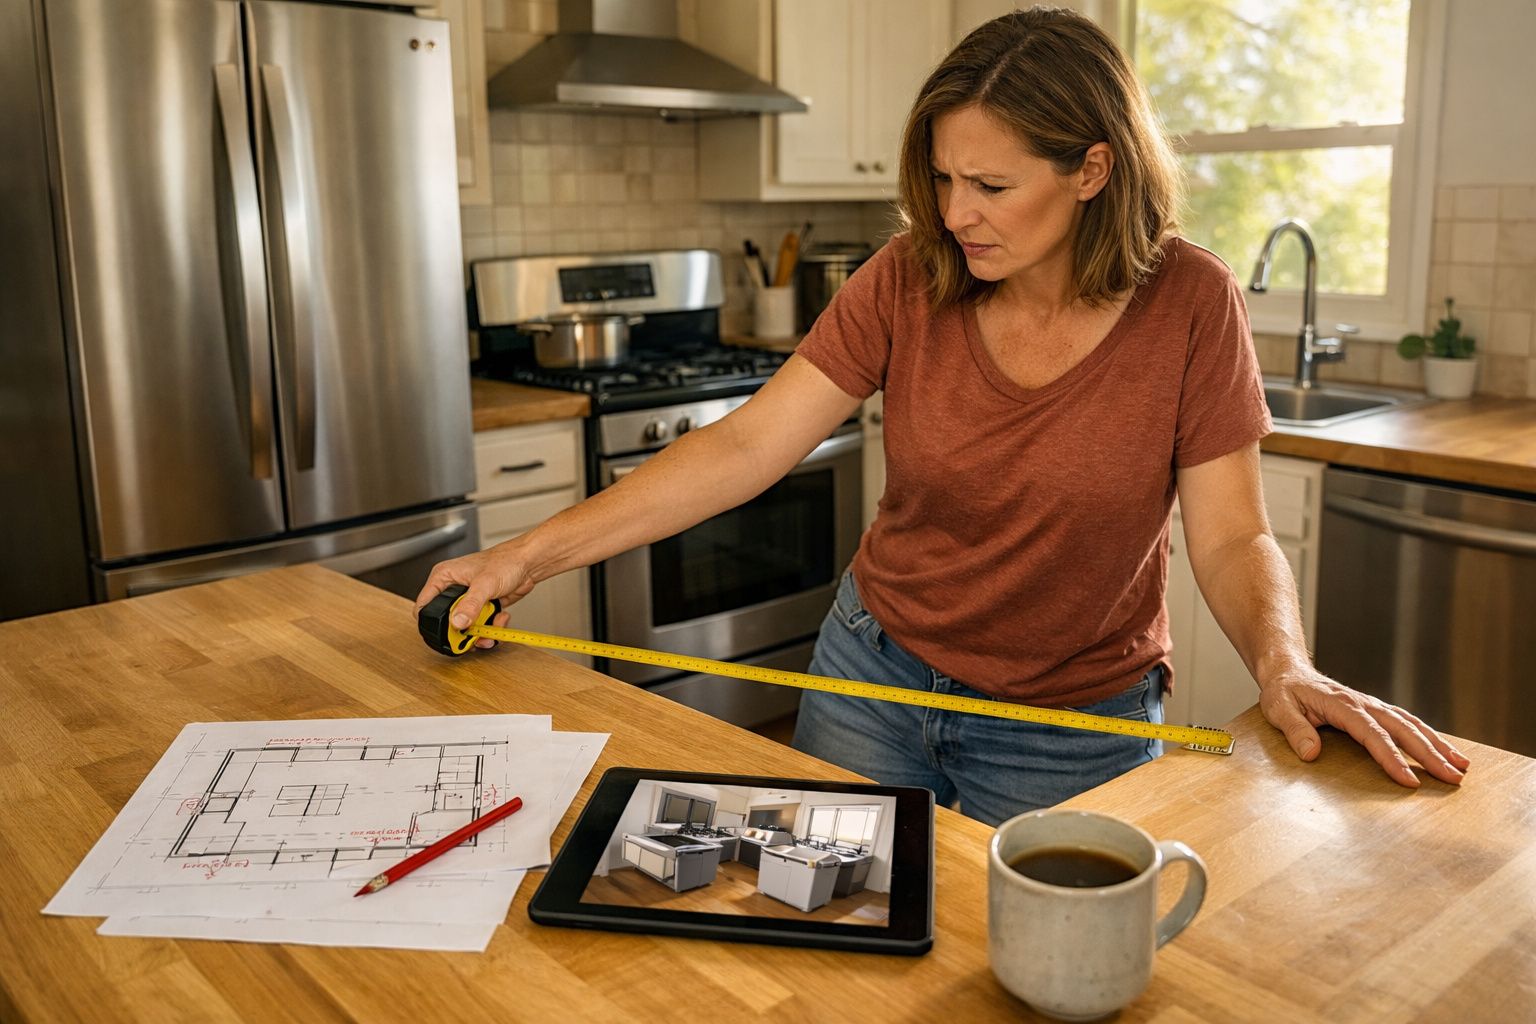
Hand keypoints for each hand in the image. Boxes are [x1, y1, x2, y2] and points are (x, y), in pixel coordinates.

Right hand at [412, 543, 535, 648]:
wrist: (528, 564)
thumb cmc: (505, 561)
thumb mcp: (484, 584)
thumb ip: (470, 605)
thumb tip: (457, 622)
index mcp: (444, 578)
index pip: (424, 605)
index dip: (431, 623)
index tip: (445, 635)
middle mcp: (453, 589)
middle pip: (447, 621)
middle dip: (462, 631)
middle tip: (473, 634)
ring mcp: (468, 600)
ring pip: (465, 627)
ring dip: (480, 631)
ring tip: (491, 626)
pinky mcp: (481, 607)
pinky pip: (480, 626)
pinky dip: (491, 627)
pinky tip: (501, 617)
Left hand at [1258, 669, 1470, 786]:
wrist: (1288, 672)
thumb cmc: (1283, 693)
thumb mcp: (1278, 709)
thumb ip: (1294, 729)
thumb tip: (1311, 753)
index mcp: (1342, 705)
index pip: (1372, 735)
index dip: (1392, 758)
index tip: (1409, 781)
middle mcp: (1364, 704)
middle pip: (1403, 730)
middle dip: (1430, 755)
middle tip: (1453, 779)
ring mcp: (1373, 706)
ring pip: (1412, 724)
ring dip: (1438, 745)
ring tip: (1462, 766)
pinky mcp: (1376, 710)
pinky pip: (1407, 722)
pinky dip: (1429, 736)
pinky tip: (1445, 751)